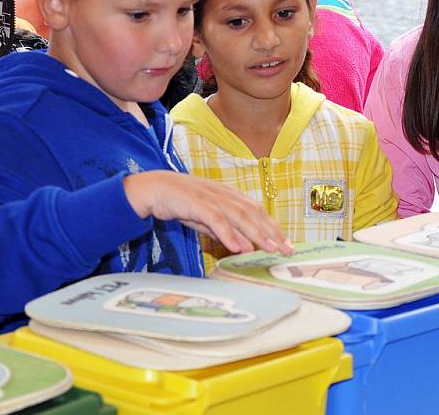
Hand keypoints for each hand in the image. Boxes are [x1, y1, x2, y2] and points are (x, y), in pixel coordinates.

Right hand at [123, 171, 292, 256]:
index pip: (257, 211)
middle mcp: (225, 195)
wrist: (153, 189)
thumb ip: (225, 231)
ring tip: (269, 248)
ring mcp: (211, 198)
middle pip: (254, 213)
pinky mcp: (196, 203)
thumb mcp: (207, 220)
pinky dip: (228, 233)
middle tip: (286, 249)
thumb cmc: (181, 204)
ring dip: (256, 233)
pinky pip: (216, 220)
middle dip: (272, 232)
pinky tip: (238, 247)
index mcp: (229, 195)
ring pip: (240, 216)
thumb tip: (244, 246)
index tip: (286, 242)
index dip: (273, 226)